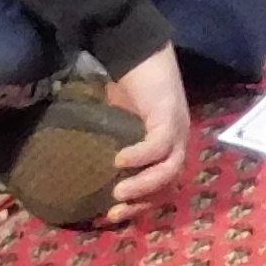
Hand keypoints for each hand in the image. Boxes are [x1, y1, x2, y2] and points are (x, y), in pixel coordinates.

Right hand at [100, 43, 193, 226]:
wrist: (137, 49)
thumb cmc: (128, 85)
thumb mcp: (119, 123)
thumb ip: (115, 143)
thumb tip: (87, 168)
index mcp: (168, 146)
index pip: (163, 186)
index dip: (141, 204)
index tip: (112, 215)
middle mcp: (178, 141)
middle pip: (169, 183)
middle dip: (144, 202)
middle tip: (115, 213)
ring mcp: (177, 128)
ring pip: (170, 169)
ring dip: (145, 185)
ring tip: (118, 192)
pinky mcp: (170, 114)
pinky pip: (160, 145)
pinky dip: (142, 156)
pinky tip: (120, 159)